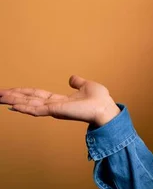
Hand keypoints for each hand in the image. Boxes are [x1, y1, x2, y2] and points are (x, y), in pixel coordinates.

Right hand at [0, 75, 119, 126]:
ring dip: (14, 101)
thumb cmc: (100, 100)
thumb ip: (77, 82)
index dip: (23, 92)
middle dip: (13, 96)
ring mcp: (54, 109)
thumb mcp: (86, 86)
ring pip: (29, 104)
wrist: (106, 108)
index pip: (36, 95)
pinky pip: (37, 110)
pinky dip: (25, 108)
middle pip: (29, 99)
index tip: (10, 90)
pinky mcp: (57, 111)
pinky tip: (13, 106)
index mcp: (59, 100)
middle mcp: (54, 106)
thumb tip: (71, 78)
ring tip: (0, 97)